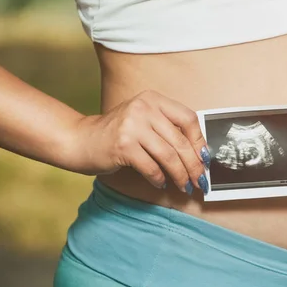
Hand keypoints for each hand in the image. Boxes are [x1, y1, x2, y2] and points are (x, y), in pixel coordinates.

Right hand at [69, 90, 211, 194]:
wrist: (81, 139)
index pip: (188, 118)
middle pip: (180, 141)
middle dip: (194, 166)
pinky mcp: (123, 145)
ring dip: (180, 176)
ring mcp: (132, 126)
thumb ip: (168, 129)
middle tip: (200, 181)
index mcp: (153, 99)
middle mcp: (144, 108)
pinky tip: (161, 183)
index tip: (205, 159)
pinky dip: (159, 178)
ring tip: (184, 186)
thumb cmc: (118, 133)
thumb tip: (200, 154)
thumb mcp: (144, 120)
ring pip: (168, 156)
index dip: (200, 141)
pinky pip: (151, 167)